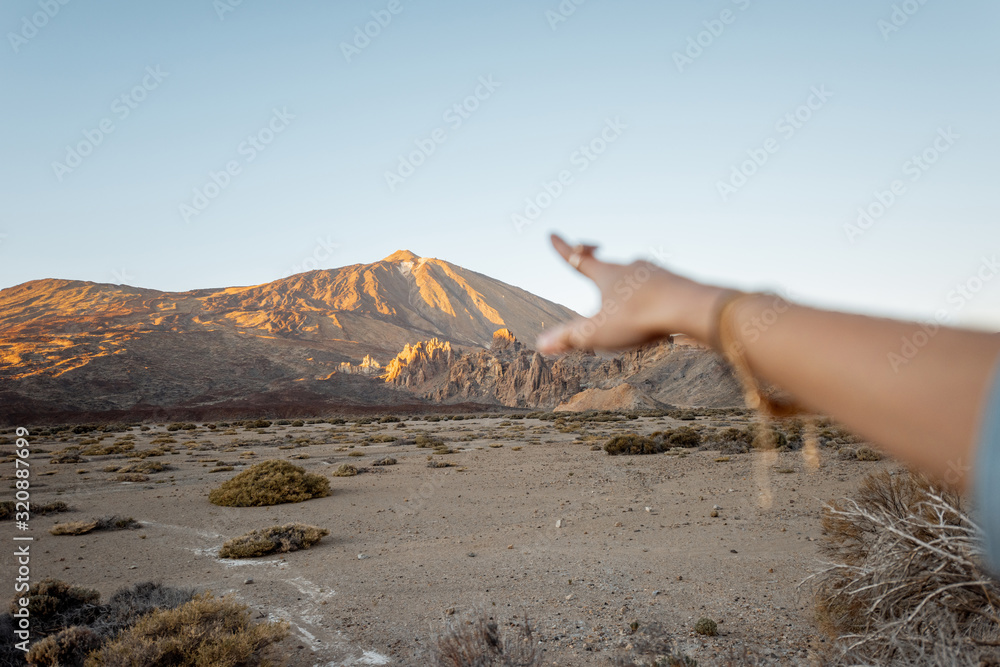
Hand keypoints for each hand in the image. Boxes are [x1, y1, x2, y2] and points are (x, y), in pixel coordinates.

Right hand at [535, 233, 723, 353]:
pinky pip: (658, 286)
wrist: (689, 307)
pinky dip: (651, 293)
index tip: (552, 234)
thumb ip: (570, 338)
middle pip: (608, 264)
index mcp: (607, 274)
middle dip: (596, 262)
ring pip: (636, 273)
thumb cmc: (639, 318)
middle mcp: (630, 267)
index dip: (562, 249)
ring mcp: (655, 273)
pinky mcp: (676, 283)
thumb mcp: (598, 332)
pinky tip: (658, 305)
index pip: (577, 260)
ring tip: (625, 291)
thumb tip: (541, 344)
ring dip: (627, 279)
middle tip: (589, 251)